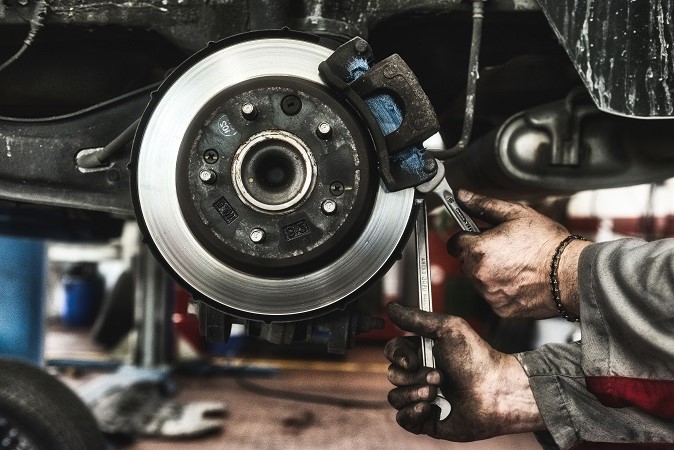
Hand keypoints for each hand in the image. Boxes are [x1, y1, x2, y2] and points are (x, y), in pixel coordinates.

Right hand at [384, 303, 544, 440]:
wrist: (497, 393)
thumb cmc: (477, 359)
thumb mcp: (448, 328)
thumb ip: (416, 317)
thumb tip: (390, 307)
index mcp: (423, 352)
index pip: (393, 352)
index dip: (397, 356)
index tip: (410, 360)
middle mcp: (420, 375)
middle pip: (393, 375)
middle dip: (414, 377)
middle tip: (440, 376)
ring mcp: (423, 398)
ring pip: (395, 397)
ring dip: (415, 393)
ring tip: (438, 392)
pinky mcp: (426, 421)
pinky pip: (402, 419)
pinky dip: (412, 413)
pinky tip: (430, 408)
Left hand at [447, 190, 590, 318]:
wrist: (571, 273)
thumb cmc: (547, 243)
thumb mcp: (515, 214)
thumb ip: (483, 204)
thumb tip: (461, 196)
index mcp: (478, 249)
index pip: (455, 243)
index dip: (467, 237)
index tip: (478, 236)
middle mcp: (479, 274)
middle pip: (465, 262)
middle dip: (478, 254)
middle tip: (504, 249)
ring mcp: (489, 293)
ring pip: (477, 280)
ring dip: (488, 272)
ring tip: (515, 264)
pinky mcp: (500, 308)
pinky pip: (492, 296)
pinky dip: (501, 289)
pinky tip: (519, 280)